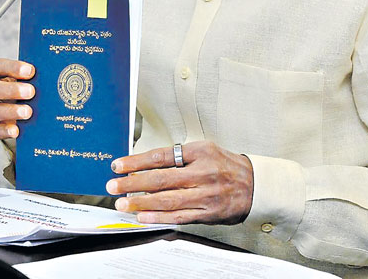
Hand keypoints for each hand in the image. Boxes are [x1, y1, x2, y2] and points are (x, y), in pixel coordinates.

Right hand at [0, 58, 34, 139]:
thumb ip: (21, 74)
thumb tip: (41, 76)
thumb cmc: (5, 82)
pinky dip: (1, 131)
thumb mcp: (10, 74)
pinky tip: (15, 130)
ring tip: (27, 112)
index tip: (30, 71)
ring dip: (8, 112)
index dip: (13, 68)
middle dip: (10, 90)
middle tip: (30, 92)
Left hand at [106, 141, 253, 224]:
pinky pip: (178, 216)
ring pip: (167, 199)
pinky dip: (158, 217)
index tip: (119, 165)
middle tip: (113, 185)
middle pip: (161, 178)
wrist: (254, 185)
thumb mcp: (206, 150)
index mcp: (200, 151)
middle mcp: (202, 172)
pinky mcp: (206, 212)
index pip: (162, 155)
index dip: (137, 161)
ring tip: (122, 203)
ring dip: (141, 202)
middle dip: (133, 182)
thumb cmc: (226, 165)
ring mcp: (205, 194)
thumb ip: (180, 157)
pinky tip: (142, 217)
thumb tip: (147, 165)